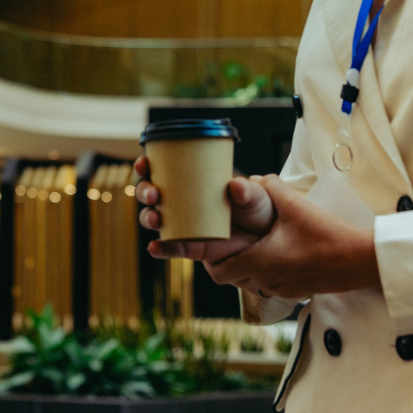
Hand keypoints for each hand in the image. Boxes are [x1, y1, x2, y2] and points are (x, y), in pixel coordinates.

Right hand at [135, 154, 276, 262]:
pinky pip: (169, 248)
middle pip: (151, 194)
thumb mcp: (257, 196)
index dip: (146, 166)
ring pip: (155, 219)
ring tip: (155, 220)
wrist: (269, 242)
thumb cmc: (259, 211)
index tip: (144, 164)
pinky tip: (155, 247)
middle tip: (153, 195)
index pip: (162, 170)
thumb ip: (248, 191)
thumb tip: (235, 185)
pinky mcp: (190, 247)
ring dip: (148, 217)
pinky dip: (159, 248)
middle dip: (144, 191)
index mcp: (191, 182)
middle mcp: (181, 203)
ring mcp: (183, 225)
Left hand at [203, 174, 379, 299]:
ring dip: (241, 265)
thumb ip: (271, 188)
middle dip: (220, 259)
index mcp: (261, 262)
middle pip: (228, 277)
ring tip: (244, 243)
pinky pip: (267, 284)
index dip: (206, 256)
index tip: (207, 240)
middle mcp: (267, 280)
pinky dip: (260, 271)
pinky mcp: (296, 291)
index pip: (218, 270)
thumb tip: (253, 178)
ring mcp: (282, 289)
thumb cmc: (330, 236)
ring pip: (247, 281)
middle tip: (223, 238)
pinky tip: (269, 252)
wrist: (364, 261)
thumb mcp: (297, 206)